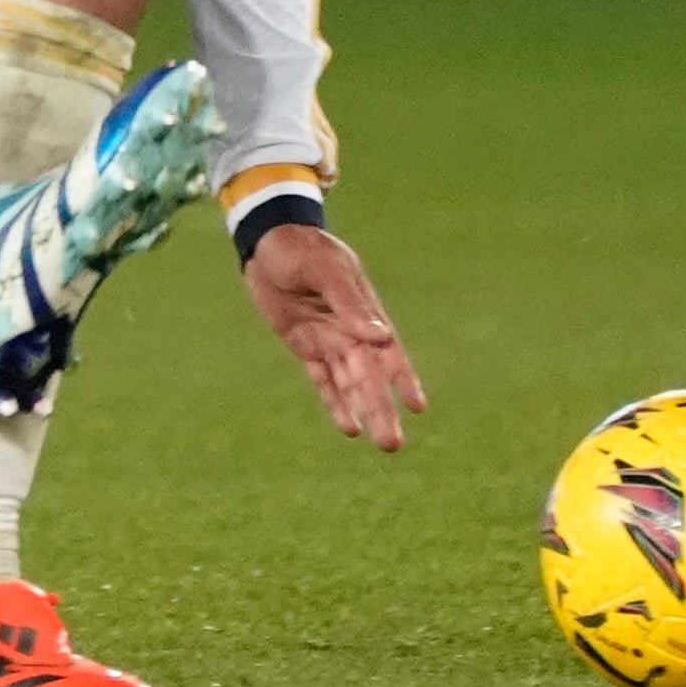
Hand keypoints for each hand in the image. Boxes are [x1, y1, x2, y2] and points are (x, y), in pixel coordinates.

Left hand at [243, 222, 426, 450]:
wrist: (267, 241)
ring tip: (381, 442)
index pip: (388, 353)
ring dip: (365, 412)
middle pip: (369, 378)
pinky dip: (335, 403)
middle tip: (393, 445)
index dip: (403, 380)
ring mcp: (328, 340)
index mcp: (364, 312)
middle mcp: (351, 331)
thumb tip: (382, 337)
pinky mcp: (305, 346)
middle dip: (382, 410)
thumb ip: (351, 304)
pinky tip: (349, 427)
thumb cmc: (302, 249)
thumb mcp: (326, 270)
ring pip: (350, 385)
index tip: (418, 407)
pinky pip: (323, 380)